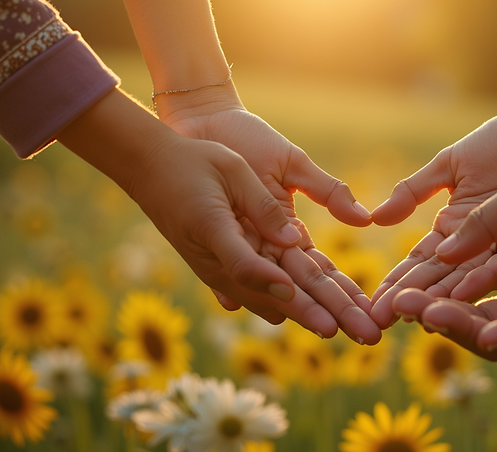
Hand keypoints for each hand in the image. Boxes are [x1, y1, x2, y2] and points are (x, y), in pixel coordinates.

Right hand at [58, 90, 368, 338]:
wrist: (149, 169)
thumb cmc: (193, 162)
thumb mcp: (231, 170)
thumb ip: (263, 206)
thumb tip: (294, 240)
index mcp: (213, 230)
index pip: (244, 265)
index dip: (270, 280)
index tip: (295, 293)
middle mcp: (211, 260)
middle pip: (263, 296)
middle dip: (308, 314)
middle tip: (347, 333)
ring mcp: (214, 271)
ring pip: (262, 303)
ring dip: (301, 315)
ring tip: (339, 330)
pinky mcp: (219, 272)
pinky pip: (254, 295)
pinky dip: (284, 305)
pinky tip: (314, 316)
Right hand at [369, 110, 496, 327]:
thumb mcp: (450, 165)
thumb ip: (414, 190)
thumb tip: (375, 219)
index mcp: (452, 227)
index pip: (419, 262)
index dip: (397, 282)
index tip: (374, 305)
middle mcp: (475, 245)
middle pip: (438, 278)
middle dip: (412, 300)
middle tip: (383, 323)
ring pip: (467, 278)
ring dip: (442, 299)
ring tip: (419, 318)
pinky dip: (481, 280)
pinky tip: (461, 297)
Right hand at [389, 149, 496, 359]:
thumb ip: (481, 221)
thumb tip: (439, 254)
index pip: (460, 291)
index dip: (426, 296)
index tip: (390, 298)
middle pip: (480, 318)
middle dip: (441, 318)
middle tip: (405, 314)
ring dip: (471, 331)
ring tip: (436, 322)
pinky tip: (488, 335)